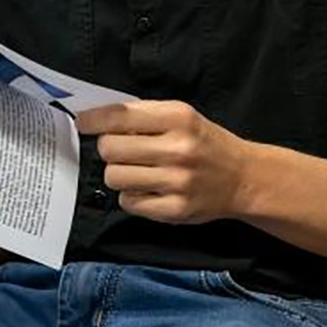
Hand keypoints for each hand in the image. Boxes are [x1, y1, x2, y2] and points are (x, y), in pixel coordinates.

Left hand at [76, 100, 256, 224]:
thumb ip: (143, 116)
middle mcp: (178, 149)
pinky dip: (132, 196)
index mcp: (178, 118)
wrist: (244, 178)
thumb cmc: (204, 143)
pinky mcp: (175, 210)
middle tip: (121, 151)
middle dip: (109, 149)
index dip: (94, 119)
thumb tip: (96, 118)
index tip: (82, 122)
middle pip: (110, 149)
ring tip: (137, 170)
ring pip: (114, 177)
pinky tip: (148, 189)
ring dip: (119, 174)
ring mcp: (177, 182)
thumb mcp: (182, 116)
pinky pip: (128, 202)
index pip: (119, 116)